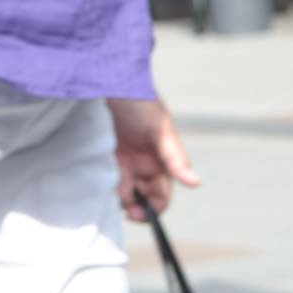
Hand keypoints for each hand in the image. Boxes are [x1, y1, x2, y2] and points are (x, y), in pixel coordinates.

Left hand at [105, 96, 198, 220]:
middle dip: (133, 206)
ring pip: (121, 192)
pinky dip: (101, 185)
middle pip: (140, 198)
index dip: (153, 209)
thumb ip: (175, 157)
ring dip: (115, 197)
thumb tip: (196, 183)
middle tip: (122, 205)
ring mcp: (120, 160)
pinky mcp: (101, 155)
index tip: (139, 213)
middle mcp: (140, 163)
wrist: (106, 78)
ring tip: (107, 187)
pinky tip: (96, 181)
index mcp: (159, 160)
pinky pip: (103, 180)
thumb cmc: (138, 99)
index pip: (160, 195)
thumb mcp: (159, 127)